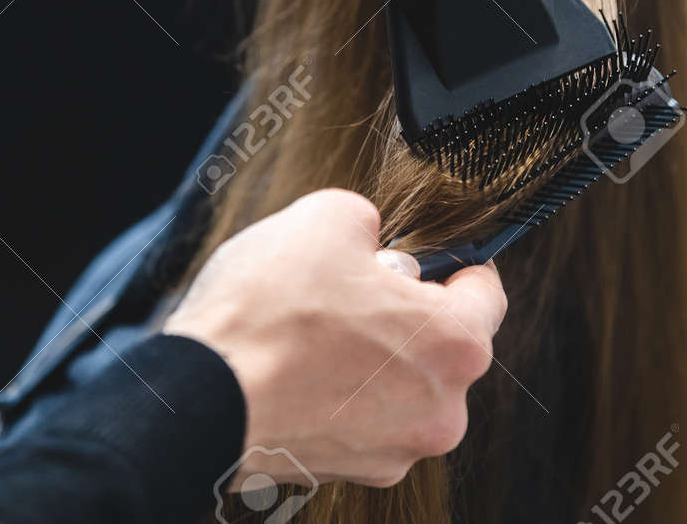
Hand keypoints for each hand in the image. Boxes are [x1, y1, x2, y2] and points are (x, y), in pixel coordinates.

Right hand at [163, 189, 506, 488]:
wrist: (198, 397)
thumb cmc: (267, 312)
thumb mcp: (328, 216)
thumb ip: (370, 222)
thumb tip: (369, 240)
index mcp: (455, 345)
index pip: (488, 292)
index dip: (459, 262)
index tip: (435, 256)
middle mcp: (441, 409)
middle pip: (442, 343)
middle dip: (404, 312)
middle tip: (352, 289)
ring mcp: (396, 450)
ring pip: (402, 383)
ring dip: (372, 356)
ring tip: (314, 331)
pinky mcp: (350, 470)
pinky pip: (363, 416)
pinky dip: (340, 393)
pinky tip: (298, 369)